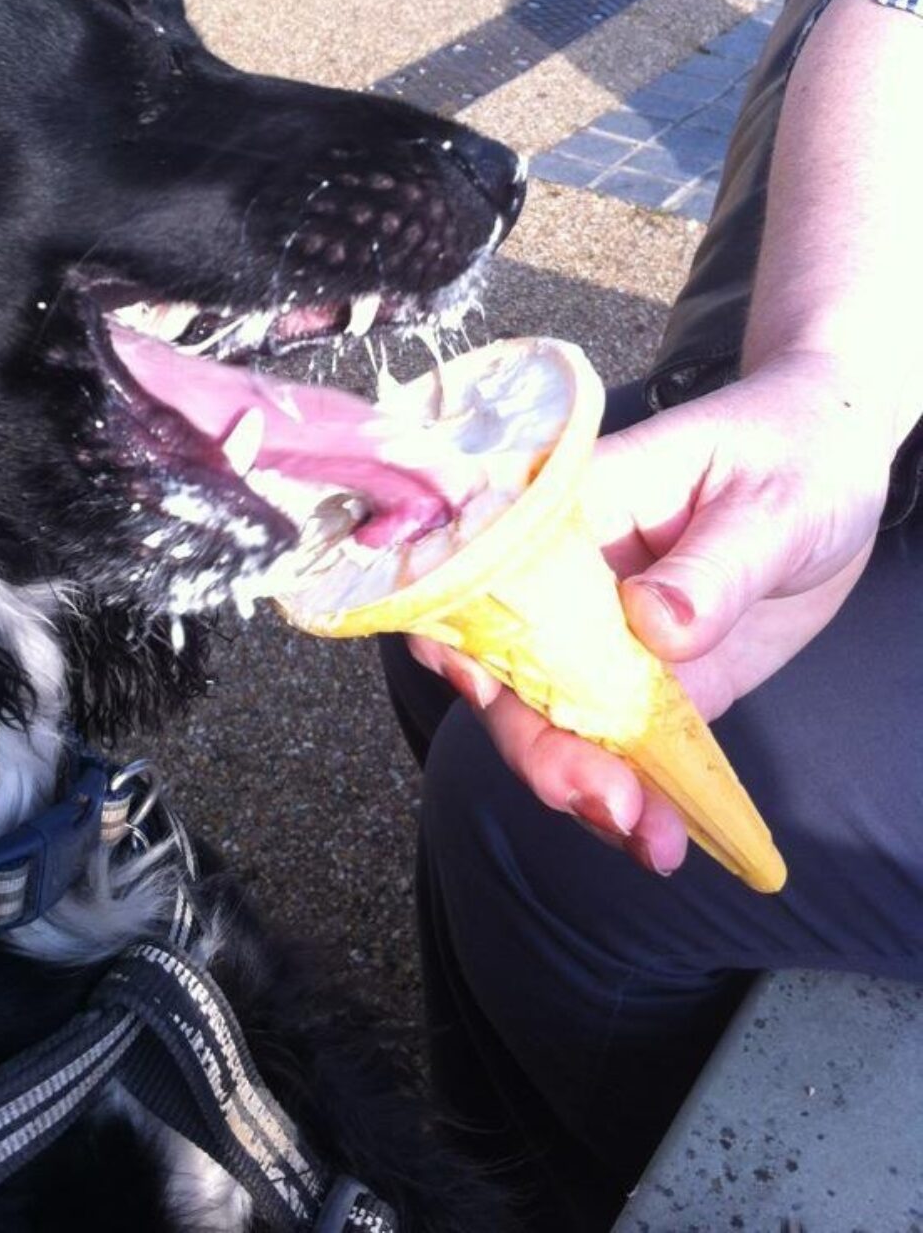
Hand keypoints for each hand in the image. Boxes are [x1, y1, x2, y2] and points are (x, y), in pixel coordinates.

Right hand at [410, 351, 892, 873]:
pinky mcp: (651, 690)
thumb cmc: (795, 453)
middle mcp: (565, 583)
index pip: (478, 567)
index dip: (457, 629)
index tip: (483, 687)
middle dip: (537, 744)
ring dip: (584, 789)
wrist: (835, 473)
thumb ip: (713, 565)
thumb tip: (653, 626)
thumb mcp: (771, 502)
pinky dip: (635, 801)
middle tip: (604, 799)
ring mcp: (603, 642)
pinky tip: (666, 840)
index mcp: (568, 513)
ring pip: (554, 725)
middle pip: (508, 670)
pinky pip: (622, 751)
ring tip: (652, 841)